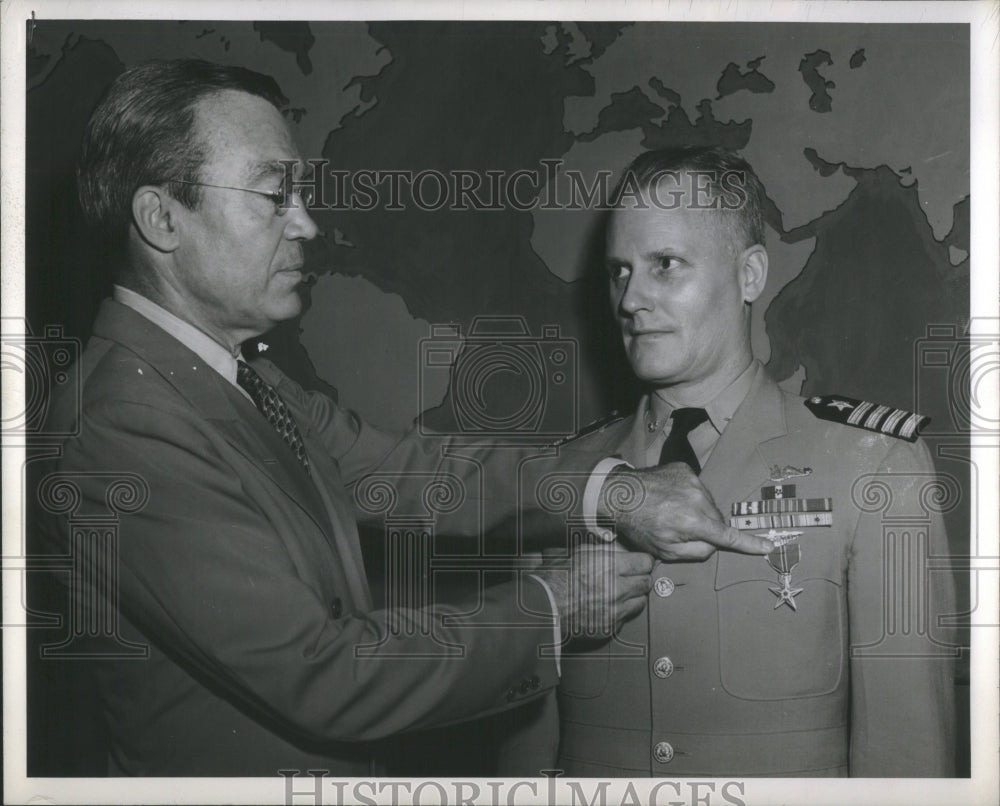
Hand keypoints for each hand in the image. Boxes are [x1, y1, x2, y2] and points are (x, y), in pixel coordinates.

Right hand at [533, 543, 652, 639]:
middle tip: (632, 577)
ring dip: (634, 596)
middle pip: (646, 582)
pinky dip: (621, 612)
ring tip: (622, 592)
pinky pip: (626, 617)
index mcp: (608, 565)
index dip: (643, 561)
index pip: (645, 562)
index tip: (641, 562)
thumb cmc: (553, 580)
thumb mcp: (577, 553)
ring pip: (641, 601)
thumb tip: (618, 548)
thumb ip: (602, 551)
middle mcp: (616, 588)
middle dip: (640, 578)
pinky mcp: (610, 626)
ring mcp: (615, 609)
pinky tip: (609, 606)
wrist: (542, 608)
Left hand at [597, 462, 772, 560]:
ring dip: (698, 510)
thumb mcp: (665, 551)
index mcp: (695, 522)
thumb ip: (696, 551)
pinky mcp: (685, 469)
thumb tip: (715, 545)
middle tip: (683, 530)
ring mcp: (693, 480)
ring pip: (708, 503)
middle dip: (707, 528)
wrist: (619, 494)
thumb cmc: (640, 526)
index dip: (750, 544)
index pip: (729, 536)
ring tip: (673, 512)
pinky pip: (697, 486)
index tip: (768, 547)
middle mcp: (699, 498)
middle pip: (717, 520)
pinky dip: (689, 494)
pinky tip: (671, 498)